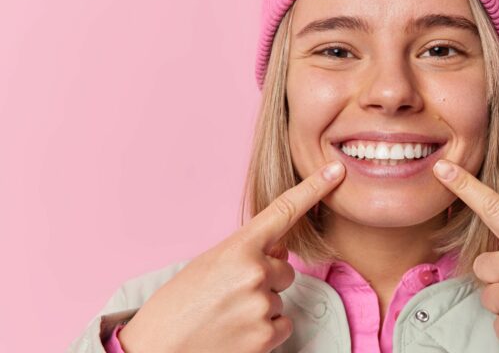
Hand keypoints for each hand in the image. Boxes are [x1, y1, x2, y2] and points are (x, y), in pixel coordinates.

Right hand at [118, 161, 344, 352]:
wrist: (156, 349)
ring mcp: (262, 305)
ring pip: (282, 298)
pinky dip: (265, 330)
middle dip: (266, 279)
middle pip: (285, 268)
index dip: (313, 188)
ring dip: (261, 306)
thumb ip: (247, 252)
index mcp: (237, 247)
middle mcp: (255, 272)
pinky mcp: (265, 337)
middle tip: (230, 294)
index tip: (335, 170)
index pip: (283, 211)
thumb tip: (279, 251)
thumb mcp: (209, 264)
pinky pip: (283, 324)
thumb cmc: (177, 304)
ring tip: (226, 315)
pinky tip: (237, 332)